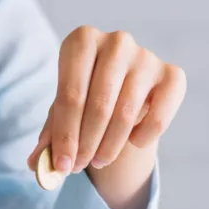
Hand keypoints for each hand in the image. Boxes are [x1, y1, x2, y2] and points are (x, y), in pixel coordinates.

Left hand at [26, 26, 186, 208]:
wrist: (121, 91)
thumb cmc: (84, 99)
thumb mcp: (61, 114)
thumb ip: (49, 138)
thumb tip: (37, 164)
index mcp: (81, 41)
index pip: (70, 95)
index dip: (65, 136)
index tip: (62, 166)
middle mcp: (116, 41)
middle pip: (98, 104)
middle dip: (85, 143)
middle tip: (77, 168)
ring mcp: (146, 56)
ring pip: (126, 113)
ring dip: (109, 146)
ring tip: (97, 161)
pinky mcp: (172, 75)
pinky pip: (159, 116)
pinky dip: (143, 137)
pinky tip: (132, 142)